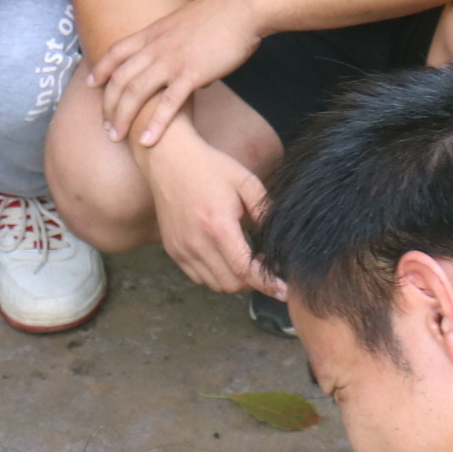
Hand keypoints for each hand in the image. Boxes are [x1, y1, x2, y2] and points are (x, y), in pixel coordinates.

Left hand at [90, 0, 264, 149]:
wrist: (244, 7)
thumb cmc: (223, 16)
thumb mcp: (187, 24)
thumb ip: (177, 44)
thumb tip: (184, 66)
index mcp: (154, 32)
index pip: (116, 51)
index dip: (101, 68)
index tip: (91, 84)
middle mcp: (156, 47)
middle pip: (120, 79)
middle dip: (108, 106)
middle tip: (105, 127)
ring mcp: (171, 60)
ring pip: (135, 92)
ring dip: (123, 118)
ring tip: (116, 138)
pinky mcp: (191, 73)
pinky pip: (167, 104)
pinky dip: (155, 125)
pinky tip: (146, 141)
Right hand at [146, 122, 271, 294]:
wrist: (169, 160)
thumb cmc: (210, 167)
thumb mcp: (245, 182)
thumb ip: (264, 211)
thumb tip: (279, 237)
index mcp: (218, 225)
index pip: (245, 270)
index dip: (267, 284)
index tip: (283, 291)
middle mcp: (197, 243)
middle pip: (232, 284)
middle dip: (253, 283)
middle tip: (265, 269)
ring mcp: (182, 249)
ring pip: (215, 285)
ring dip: (234, 280)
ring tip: (244, 262)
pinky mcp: (173, 250)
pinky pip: (198, 277)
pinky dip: (215, 275)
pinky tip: (224, 258)